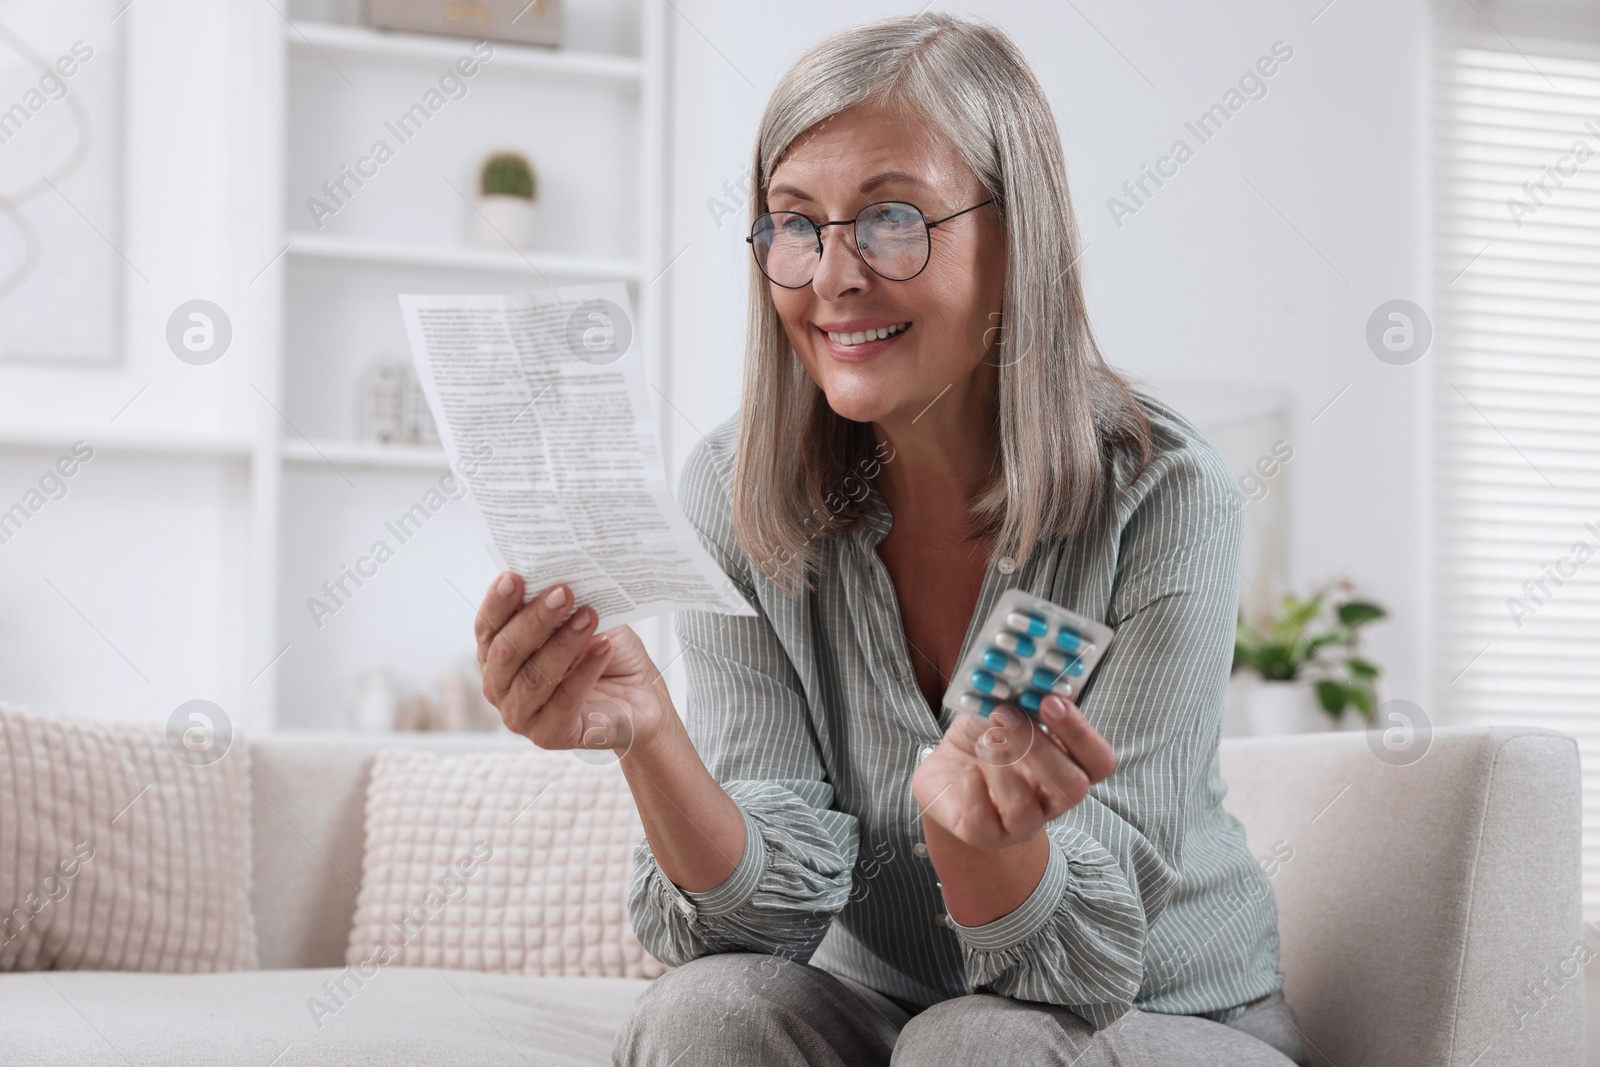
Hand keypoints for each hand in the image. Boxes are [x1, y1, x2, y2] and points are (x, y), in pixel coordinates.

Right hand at [474, 572, 668, 756]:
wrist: (639, 697)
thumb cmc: (604, 653)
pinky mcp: (549, 735)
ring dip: (563, 642)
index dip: (498, 602)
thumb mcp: (582, 619)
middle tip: (563, 592)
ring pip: (535, 676)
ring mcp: (520, 715)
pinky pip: (563, 700)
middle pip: (507, 651)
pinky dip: (585, 671)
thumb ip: (562, 603)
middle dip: (534, 618)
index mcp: (499, 654)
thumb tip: (555, 575)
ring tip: (589, 616)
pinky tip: (603, 647)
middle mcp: (500, 686)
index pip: (488, 627)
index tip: (515, 577)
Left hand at [911, 694, 1114, 851]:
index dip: (1080, 733)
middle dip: (1039, 748)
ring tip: (983, 740)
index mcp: (1068, 768)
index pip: (1097, 761)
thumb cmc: (985, 737)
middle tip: (1007, 714)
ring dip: (1001, 767)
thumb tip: (1036, 671)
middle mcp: (1051, 802)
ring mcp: (1018, 825)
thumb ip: (1023, 694)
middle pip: (1070, 788)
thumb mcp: (1003, 707)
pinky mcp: (982, 835)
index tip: (1051, 701)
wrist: (947, 770)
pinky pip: (982, 823)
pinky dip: (973, 791)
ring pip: (1024, 810)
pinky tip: (967, 769)